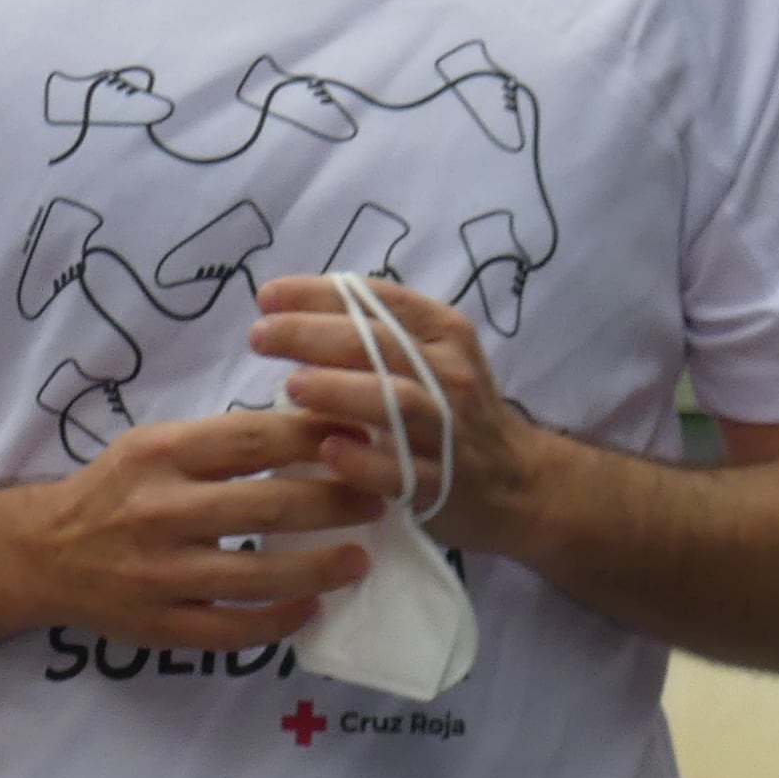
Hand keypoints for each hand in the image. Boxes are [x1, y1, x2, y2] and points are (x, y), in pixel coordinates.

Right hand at [12, 407, 377, 650]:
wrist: (41, 553)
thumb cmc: (116, 490)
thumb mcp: (158, 445)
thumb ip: (224, 441)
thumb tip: (319, 429)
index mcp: (162, 454)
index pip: (256, 438)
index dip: (319, 437)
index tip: (366, 438)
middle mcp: (160, 511)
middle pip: (269, 505)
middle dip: (338, 503)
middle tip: (382, 500)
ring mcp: (160, 573)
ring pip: (259, 575)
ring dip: (321, 567)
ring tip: (359, 559)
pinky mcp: (159, 624)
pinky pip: (232, 630)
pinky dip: (279, 621)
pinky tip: (311, 608)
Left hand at [249, 276, 553, 562]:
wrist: (518, 483)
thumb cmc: (454, 413)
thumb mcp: (431, 357)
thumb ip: (376, 334)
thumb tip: (290, 314)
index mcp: (443, 332)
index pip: (377, 299)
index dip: (319, 294)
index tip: (268, 296)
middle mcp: (450, 374)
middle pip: (380, 344)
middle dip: (315, 335)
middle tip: (260, 336)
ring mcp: (451, 430)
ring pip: (397, 402)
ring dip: (342, 391)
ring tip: (292, 387)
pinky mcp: (446, 484)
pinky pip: (403, 473)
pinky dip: (366, 463)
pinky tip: (331, 453)